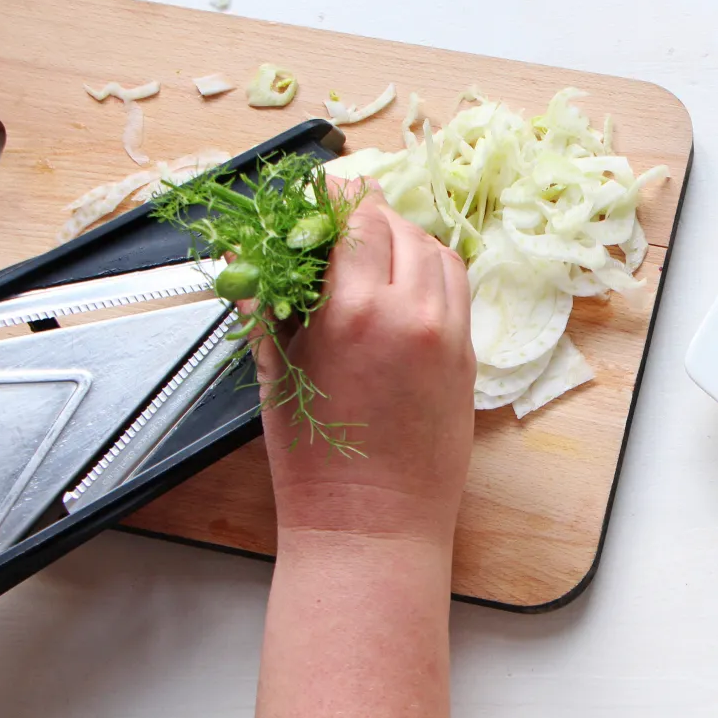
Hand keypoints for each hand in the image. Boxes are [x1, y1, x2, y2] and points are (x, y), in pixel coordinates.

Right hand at [253, 177, 475, 547]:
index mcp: (355, 312)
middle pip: (399, 227)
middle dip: (368, 213)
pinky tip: (409, 278)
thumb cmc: (314, 462)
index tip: (321, 191)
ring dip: (407, 236)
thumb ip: (267, 304)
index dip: (335, 197)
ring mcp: (450, 334)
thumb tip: (247, 254)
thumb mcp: (276, 374)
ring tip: (376, 243)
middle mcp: (413, 312)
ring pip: (438, 252)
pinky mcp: (469, 357)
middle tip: (341, 217)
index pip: (354, 220)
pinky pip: (459, 289)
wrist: (373, 525)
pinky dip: (435, 270)